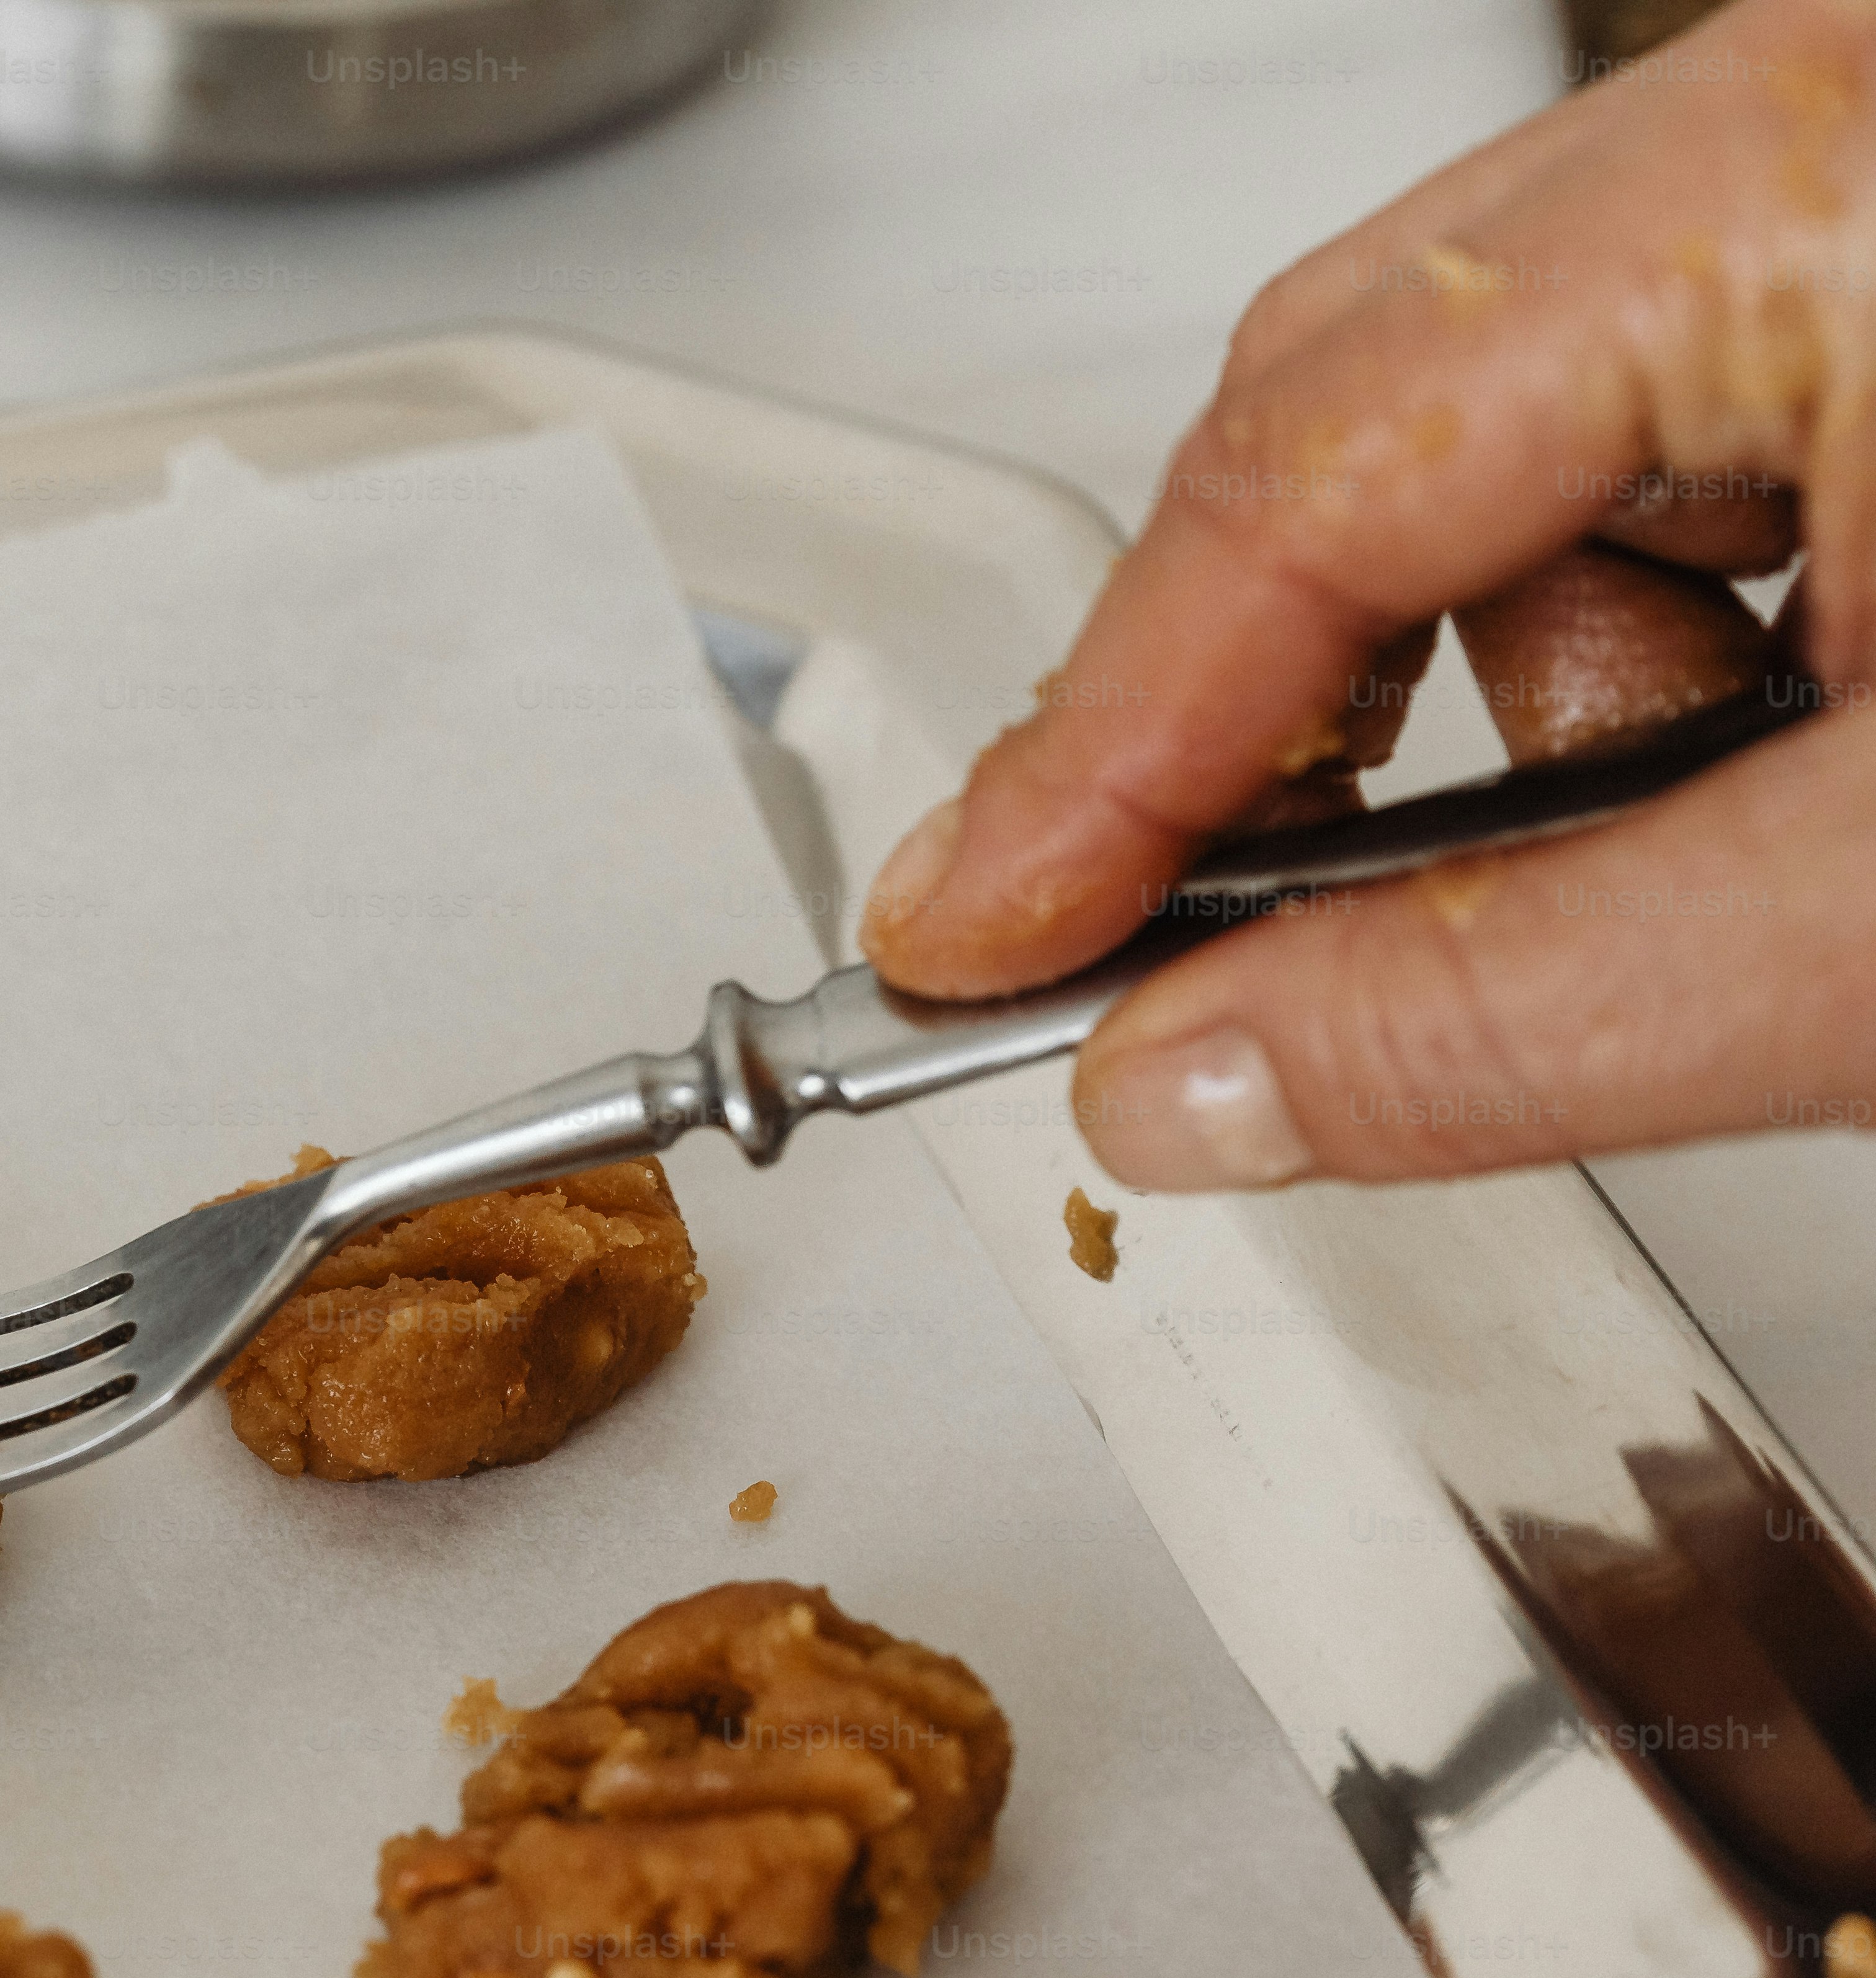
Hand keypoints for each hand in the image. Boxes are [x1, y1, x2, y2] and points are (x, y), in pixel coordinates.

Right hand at [862, 0, 1875, 1190]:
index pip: (1309, 478)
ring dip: (1551, 684)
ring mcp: (1856, 171)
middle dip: (1301, 714)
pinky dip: (1666, 612)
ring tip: (1755, 818)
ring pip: (1513, 430)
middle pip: (1355, 409)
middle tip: (1169, 934)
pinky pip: (1668, 418)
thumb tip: (1186, 1079)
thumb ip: (1510, 1013)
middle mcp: (1823, 114)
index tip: (975, 939)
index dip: (1108, 753)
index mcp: (1817, 186)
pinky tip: (1801, 727)